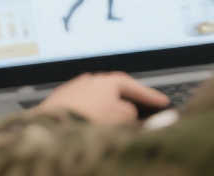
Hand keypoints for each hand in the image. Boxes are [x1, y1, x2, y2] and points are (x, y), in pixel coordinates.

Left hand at [37, 73, 167, 124]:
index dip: (151, 96)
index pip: (135, 87)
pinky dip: (90, 115)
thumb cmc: (87, 122)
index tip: (163, 102)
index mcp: (107, 81)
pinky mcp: (57, 104)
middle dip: (127, 101)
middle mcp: (88, 81)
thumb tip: (129, 111)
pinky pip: (80, 107)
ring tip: (114, 124)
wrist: (50, 131)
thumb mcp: (122, 119)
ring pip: (96, 99)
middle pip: (114, 90)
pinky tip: (90, 126)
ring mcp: (72, 90)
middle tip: (141, 110)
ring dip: (107, 110)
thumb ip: (132, 113)